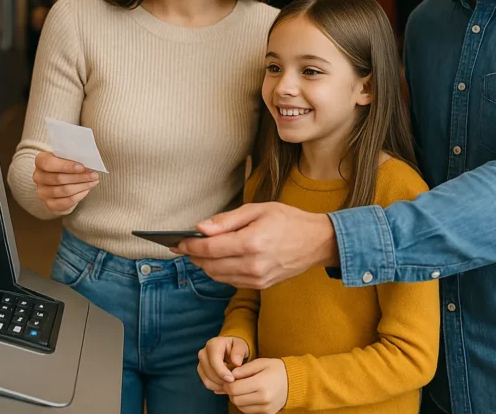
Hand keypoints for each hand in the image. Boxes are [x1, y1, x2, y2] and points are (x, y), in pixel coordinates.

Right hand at [32, 151, 98, 213]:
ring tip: (93, 182)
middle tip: (94, 175)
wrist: (60, 177)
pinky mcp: (49, 204)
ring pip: (64, 191)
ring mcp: (42, 192)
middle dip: (80, 177)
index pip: (49, 163)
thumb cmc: (65, 164)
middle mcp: (38, 177)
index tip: (82, 167)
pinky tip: (86, 190)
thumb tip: (88, 162)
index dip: (66, 166)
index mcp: (40, 161)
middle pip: (59, 178)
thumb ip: (74, 157)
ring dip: (82, 186)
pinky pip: (65, 202)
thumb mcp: (67, 156)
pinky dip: (78, 196)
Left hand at [174, 202, 338, 289]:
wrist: (316, 242)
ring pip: (218, 276)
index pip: (209, 248)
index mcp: (251, 243)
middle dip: (195, 256)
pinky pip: (231, 282)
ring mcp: (257, 279)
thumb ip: (227, 220)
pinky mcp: (260, 286)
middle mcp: (252, 265)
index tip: (178, 242)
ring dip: (205, 265)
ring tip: (201, 252)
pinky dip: (220, 272)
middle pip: (210, 266)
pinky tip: (220, 259)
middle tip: (186, 246)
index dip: (190, 246)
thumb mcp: (258, 210)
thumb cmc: (288, 220)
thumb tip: (200, 228)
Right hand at [197, 336, 249, 394]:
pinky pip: (207, 383)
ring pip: (207, 380)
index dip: (222, 372)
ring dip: (220, 385)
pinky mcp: (201, 372)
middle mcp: (203, 353)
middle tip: (234, 383)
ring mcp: (201, 363)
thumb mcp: (242, 345)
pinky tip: (226, 384)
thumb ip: (240, 351)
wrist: (231, 350)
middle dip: (222, 380)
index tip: (232, 379)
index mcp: (213, 344)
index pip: (214, 361)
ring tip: (231, 384)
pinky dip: (217, 387)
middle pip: (209, 372)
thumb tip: (236, 362)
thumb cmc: (237, 348)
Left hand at [225, 358, 287, 413]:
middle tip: (235, 383)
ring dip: (237, 398)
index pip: (234, 388)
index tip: (230, 379)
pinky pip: (248, 411)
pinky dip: (245, 404)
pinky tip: (249, 395)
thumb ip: (245, 368)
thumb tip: (231, 375)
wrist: (294, 382)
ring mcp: (266, 408)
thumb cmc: (277, 369)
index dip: (228, 384)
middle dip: (231, 391)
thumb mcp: (262, 362)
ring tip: (243, 389)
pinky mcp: (267, 413)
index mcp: (261, 383)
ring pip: (240, 407)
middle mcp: (264, 398)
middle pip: (235, 399)